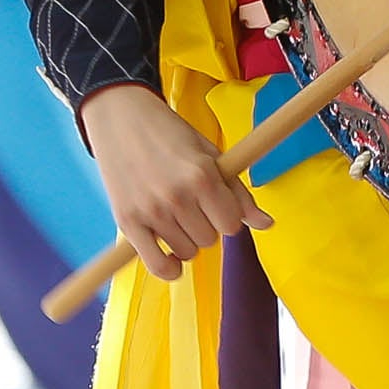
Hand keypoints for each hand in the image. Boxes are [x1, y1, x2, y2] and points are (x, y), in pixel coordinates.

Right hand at [75, 85, 268, 281]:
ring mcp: (150, 211)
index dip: (227, 216)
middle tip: (191, 204)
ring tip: (174, 215)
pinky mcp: (127, 222)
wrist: (122, 119)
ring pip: (186, 252)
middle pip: (209, 240)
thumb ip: (239, 193)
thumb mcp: (212, 155)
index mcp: (202, 176)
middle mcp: (177, 196)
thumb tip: (267, 224)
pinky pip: (157, 266)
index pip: (231, 224)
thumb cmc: (171, 136)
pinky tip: (169, 255)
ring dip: (185, 241)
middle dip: (206, 225)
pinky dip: (168, 268)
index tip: (216, 204)